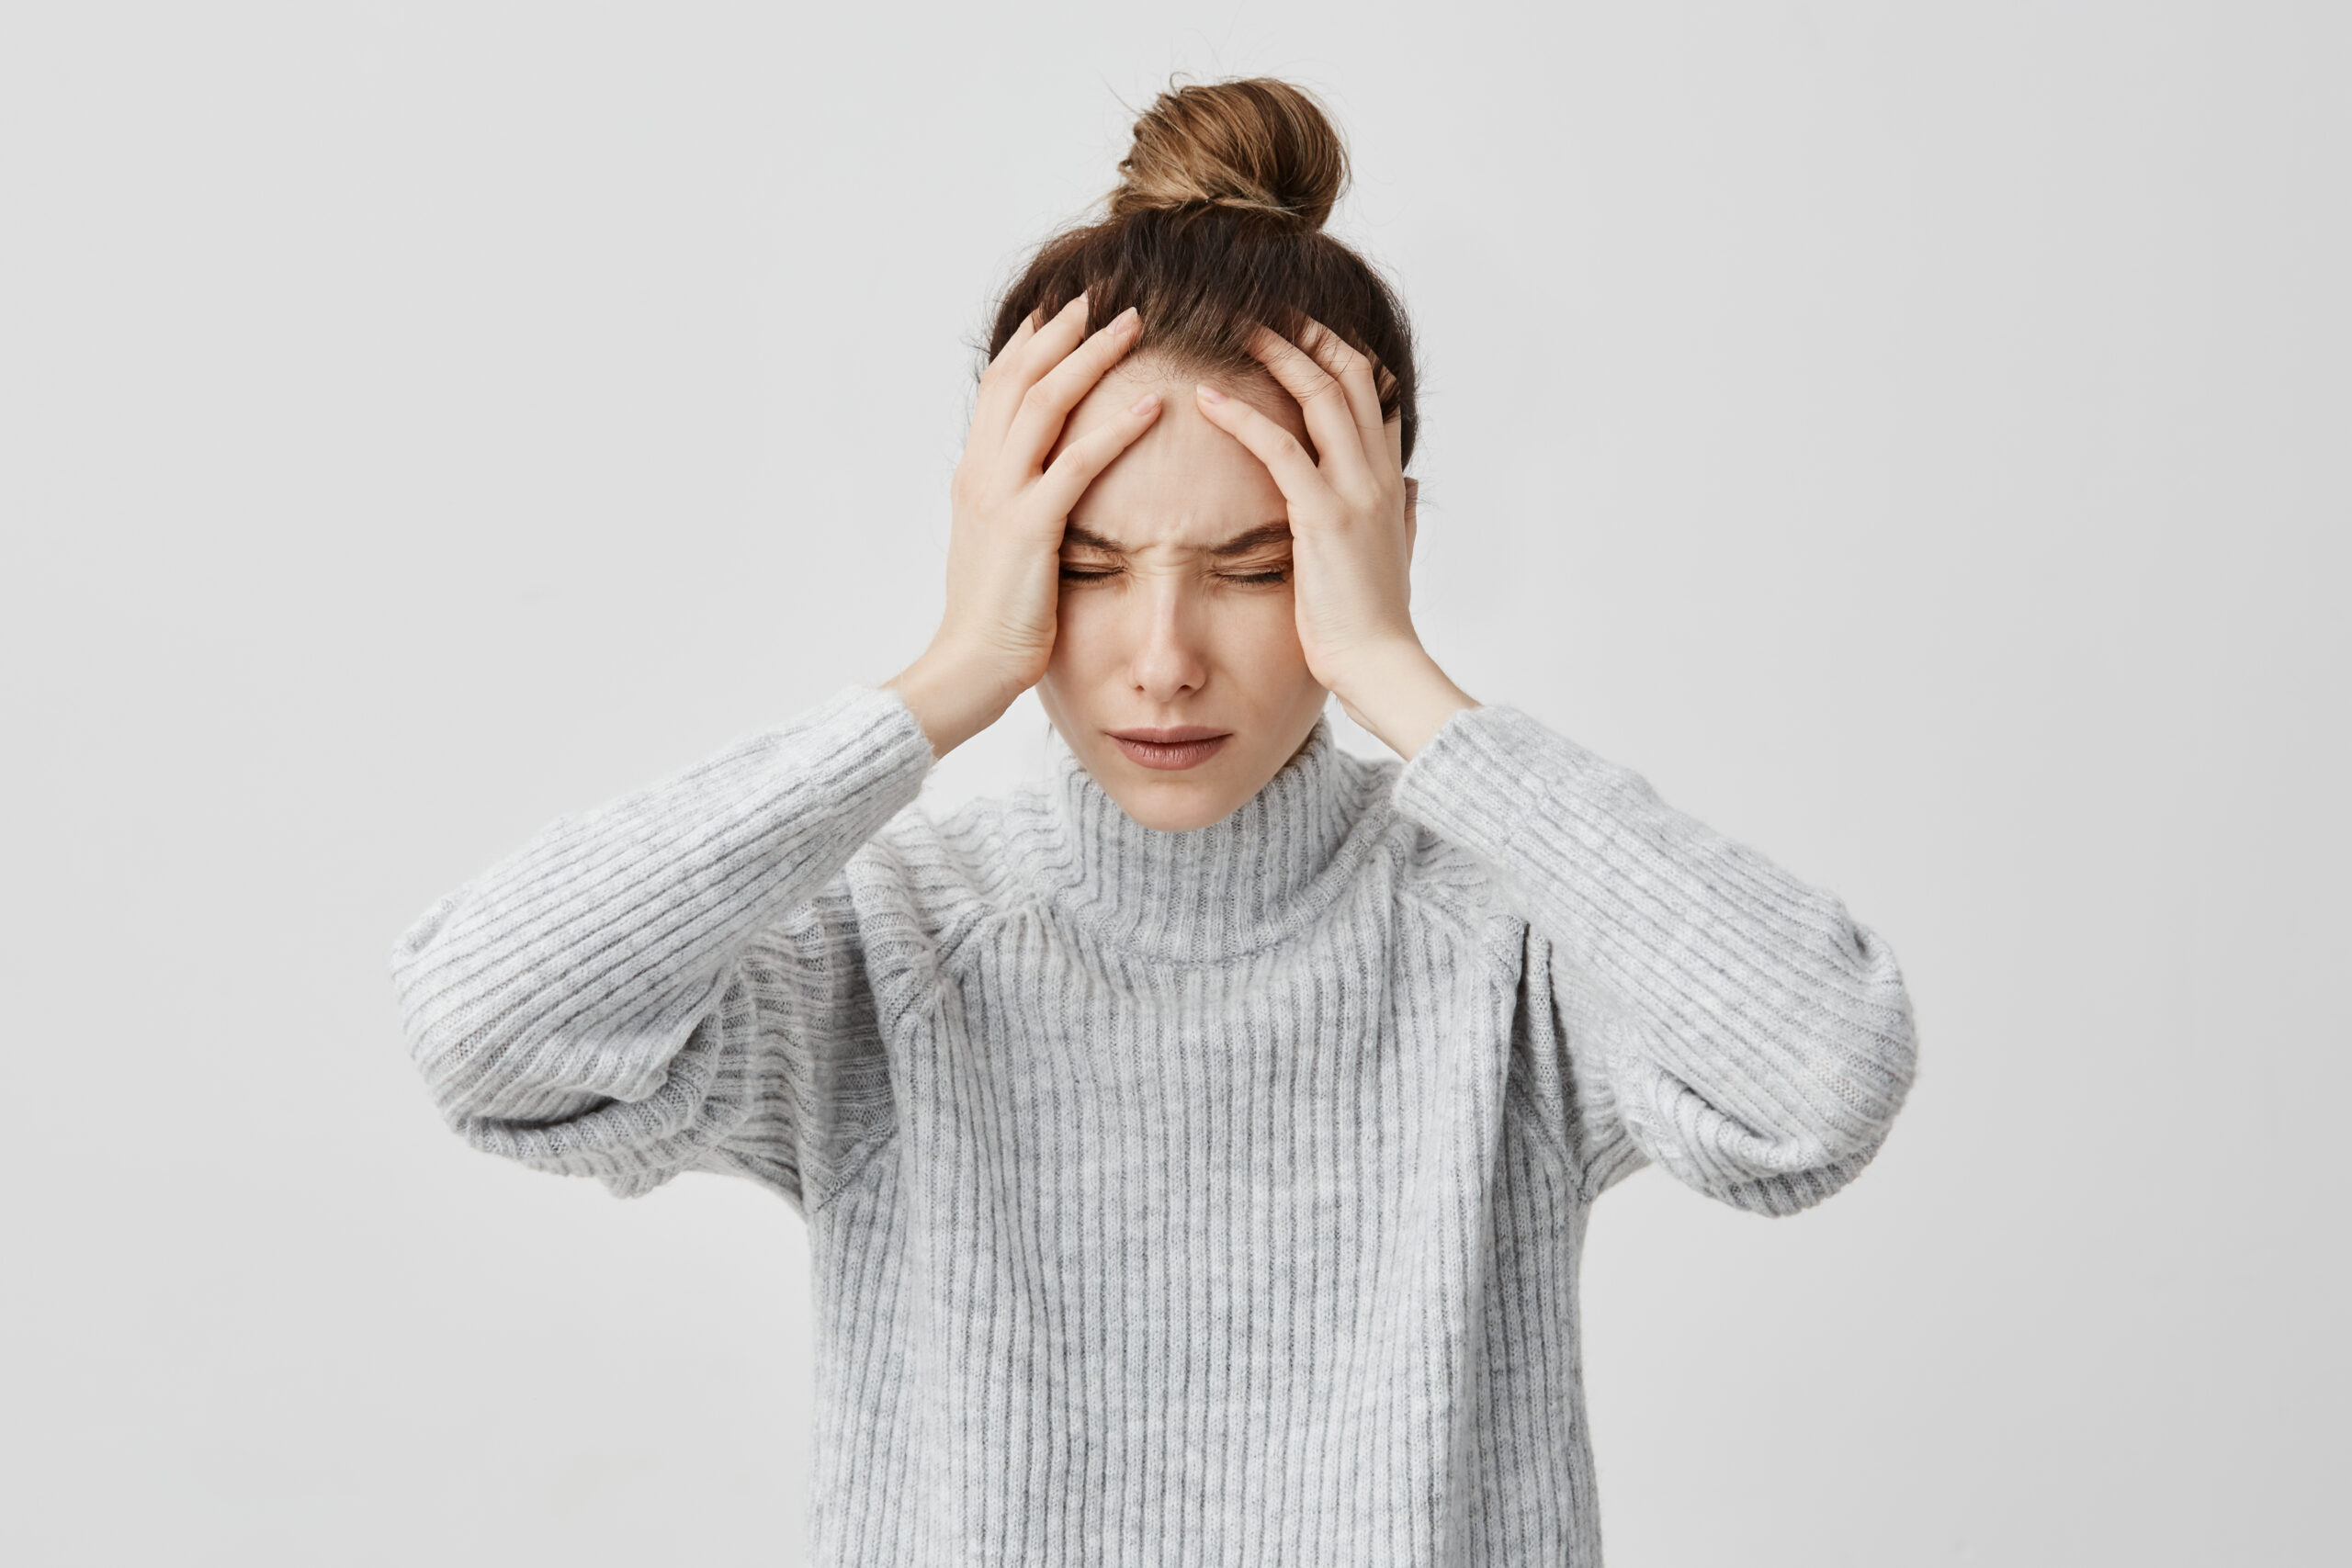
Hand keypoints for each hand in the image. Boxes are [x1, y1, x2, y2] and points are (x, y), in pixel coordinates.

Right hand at [888, 296, 1161, 757]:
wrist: (967, 669)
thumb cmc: (992, 621)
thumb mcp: (997, 549)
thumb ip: (1012, 506)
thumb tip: (1035, 485)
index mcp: (973, 475)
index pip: (999, 389)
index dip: (1030, 344)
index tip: (1063, 310)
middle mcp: (980, 473)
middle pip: (1019, 377)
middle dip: (1063, 331)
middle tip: (1104, 296)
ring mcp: (1001, 497)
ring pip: (1044, 402)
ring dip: (1091, 357)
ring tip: (1133, 325)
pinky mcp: (1029, 528)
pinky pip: (1077, 463)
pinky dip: (1116, 427)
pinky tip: (1152, 405)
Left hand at [1193, 320, 1476, 759]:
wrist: (1382, 666)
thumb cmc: (1375, 624)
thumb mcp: (1395, 557)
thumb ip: (1402, 516)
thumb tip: (1409, 488)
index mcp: (1388, 481)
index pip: (1372, 394)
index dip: (1338, 352)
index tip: (1300, 328)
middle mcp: (1377, 475)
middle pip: (1350, 375)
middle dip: (1307, 334)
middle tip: (1262, 308)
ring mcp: (1355, 491)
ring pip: (1322, 395)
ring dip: (1277, 354)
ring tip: (1236, 328)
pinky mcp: (1323, 517)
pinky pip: (1280, 449)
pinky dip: (1242, 417)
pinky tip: (1207, 399)